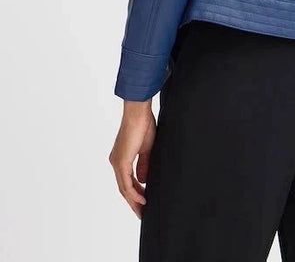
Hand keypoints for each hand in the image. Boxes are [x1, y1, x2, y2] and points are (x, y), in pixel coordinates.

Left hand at [109, 102, 155, 217]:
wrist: (138, 112)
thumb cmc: (143, 125)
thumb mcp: (146, 149)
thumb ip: (144, 165)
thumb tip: (143, 181)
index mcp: (121, 158)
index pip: (127, 181)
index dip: (135, 193)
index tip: (144, 203)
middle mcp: (116, 161)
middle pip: (124, 188)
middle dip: (133, 202)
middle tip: (142, 214)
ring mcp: (117, 162)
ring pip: (124, 188)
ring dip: (134, 201)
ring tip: (142, 212)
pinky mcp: (121, 161)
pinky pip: (126, 183)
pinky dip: (134, 193)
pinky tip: (142, 199)